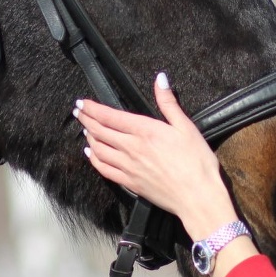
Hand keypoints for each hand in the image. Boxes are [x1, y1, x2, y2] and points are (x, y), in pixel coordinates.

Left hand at [75, 72, 238, 242]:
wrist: (197, 197)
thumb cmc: (196, 163)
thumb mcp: (186, 127)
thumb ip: (169, 103)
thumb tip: (160, 79)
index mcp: (145, 131)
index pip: (110, 116)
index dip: (92, 108)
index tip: (82, 103)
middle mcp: (131, 148)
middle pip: (100, 131)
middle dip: (86, 120)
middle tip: (78, 112)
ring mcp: (128, 167)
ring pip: (99, 150)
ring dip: (89, 138)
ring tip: (85, 129)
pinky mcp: (129, 183)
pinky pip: (104, 170)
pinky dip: (94, 160)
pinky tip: (91, 154)